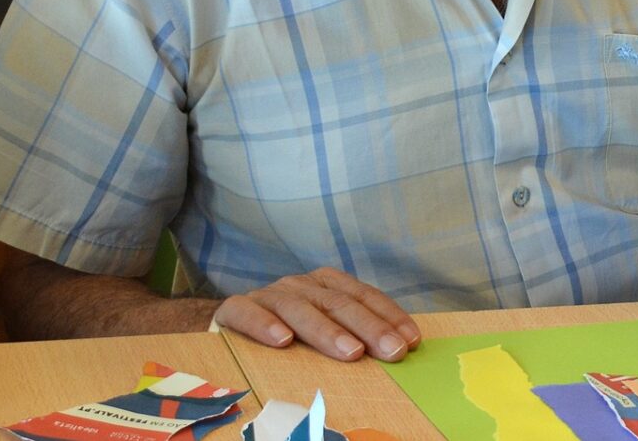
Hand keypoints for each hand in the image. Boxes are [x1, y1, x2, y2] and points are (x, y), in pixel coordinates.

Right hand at [213, 267, 420, 361]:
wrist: (226, 325)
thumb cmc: (285, 331)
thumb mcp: (321, 329)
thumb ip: (352, 333)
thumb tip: (397, 350)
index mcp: (327, 285)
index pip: (365, 297)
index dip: (389, 317)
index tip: (411, 341)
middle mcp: (301, 285)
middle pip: (339, 304)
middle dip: (370, 328)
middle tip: (391, 351)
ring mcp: (269, 294)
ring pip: (300, 309)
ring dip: (327, 331)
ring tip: (351, 352)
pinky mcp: (235, 307)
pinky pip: (249, 313)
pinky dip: (265, 325)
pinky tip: (282, 341)